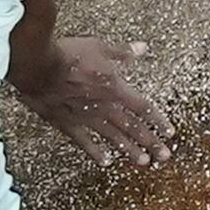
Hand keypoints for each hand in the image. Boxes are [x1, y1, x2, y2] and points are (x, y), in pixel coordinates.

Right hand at [15, 37, 174, 167]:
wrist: (40, 67)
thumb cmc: (69, 54)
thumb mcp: (99, 47)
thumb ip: (121, 52)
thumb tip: (141, 49)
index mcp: (115, 88)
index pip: (143, 107)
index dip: (158, 120)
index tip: (170, 132)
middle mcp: (105, 107)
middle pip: (133, 127)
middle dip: (151, 142)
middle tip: (164, 157)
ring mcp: (87, 118)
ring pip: (114, 138)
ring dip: (130, 150)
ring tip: (143, 162)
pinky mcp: (69, 124)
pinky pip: (86, 142)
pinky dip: (96, 152)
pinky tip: (106, 161)